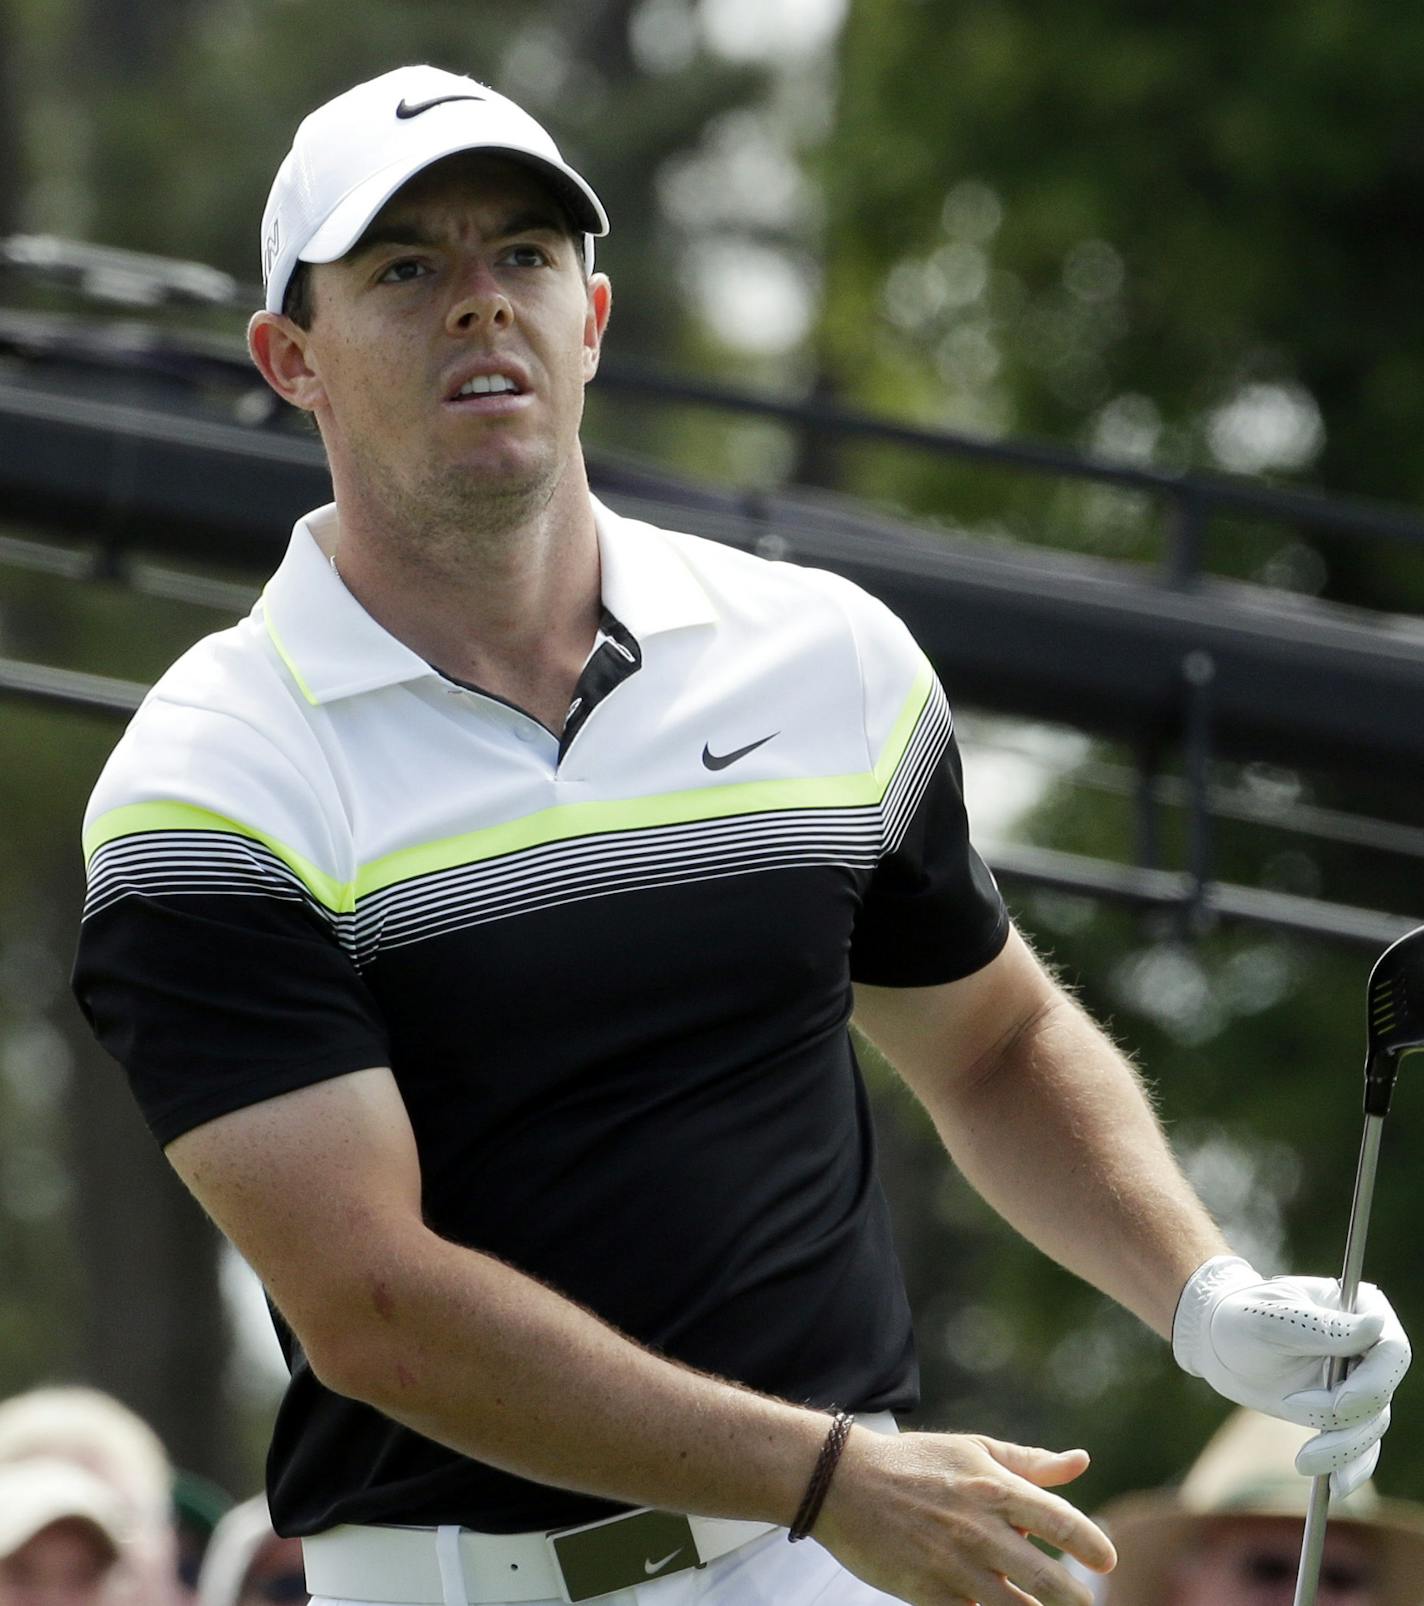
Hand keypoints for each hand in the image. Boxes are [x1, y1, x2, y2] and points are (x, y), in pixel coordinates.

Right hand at [813, 1427, 1115, 1604]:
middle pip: (1048, 1580)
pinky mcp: (929, 1595)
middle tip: (1085, 1603)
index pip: (1061, 1522)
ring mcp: (954, 1566)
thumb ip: (1029, 1462)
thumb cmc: (914, 1463)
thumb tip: (1081, 1461)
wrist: (843, 1482)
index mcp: (993, 1488)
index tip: (1107, 1561)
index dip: (1093, 1546)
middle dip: (1076, 1598)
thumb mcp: (972, 1450)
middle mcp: (979, 1529)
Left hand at [1173, 1255, 1411, 1495]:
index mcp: (1358, 1309)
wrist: (1217, 1339)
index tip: (1338, 1404)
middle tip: (1295, 1412)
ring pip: (1371, 1425)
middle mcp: (1367, 1346)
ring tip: (1304, 1461)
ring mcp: (1358, 1381)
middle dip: (1347, 1419)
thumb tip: (1377, 1324)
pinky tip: (1335, 1487)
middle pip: (1382, 1393)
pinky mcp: (1342, 1412)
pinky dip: (1350, 1468)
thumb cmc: (1241, 1316)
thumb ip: (1321, 1326)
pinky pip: (1359, 1447)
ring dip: (1342, 1449)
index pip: (1390, 1350)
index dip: (1373, 1382)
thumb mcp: (1271, 1319)